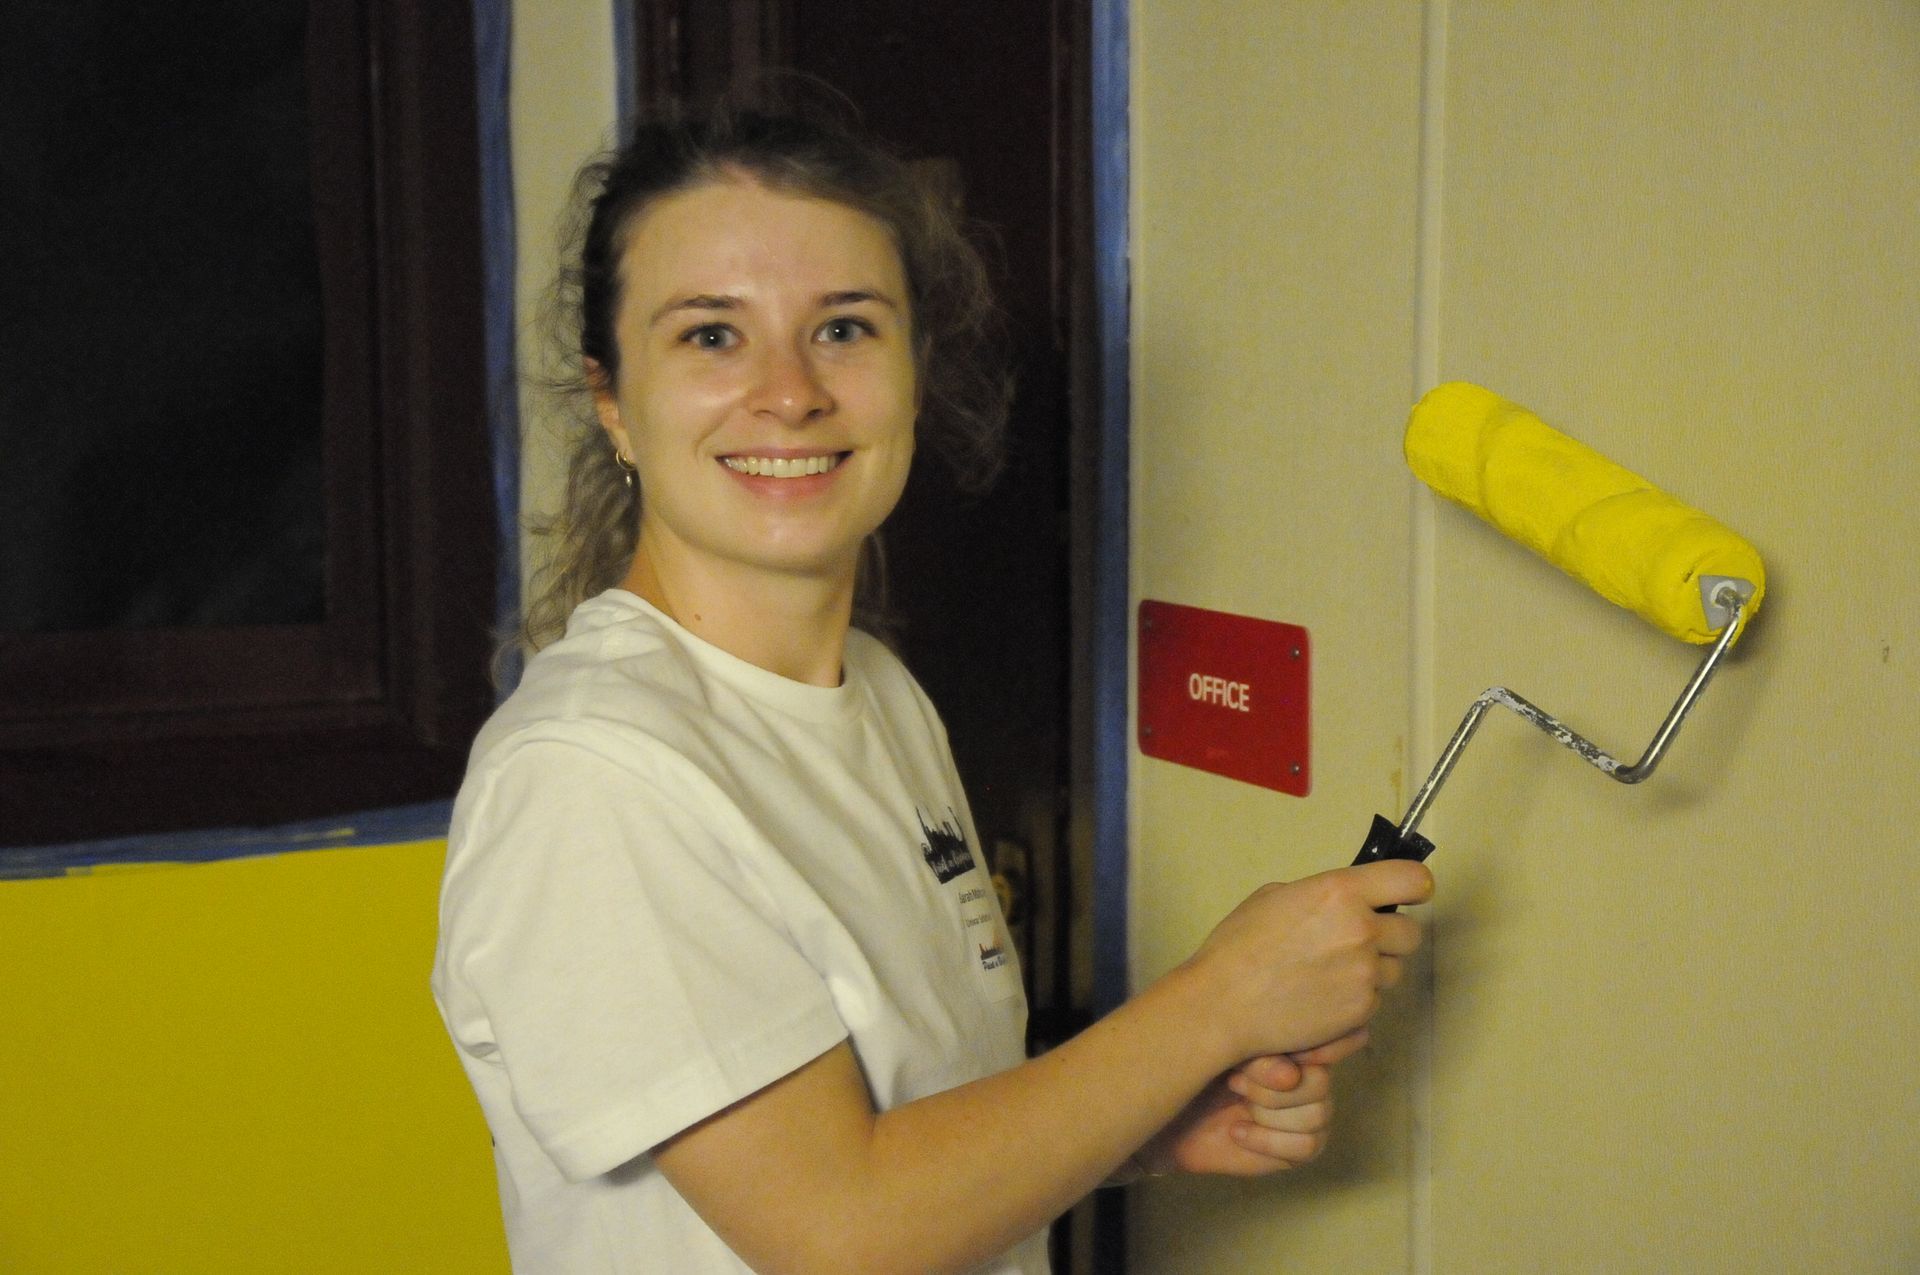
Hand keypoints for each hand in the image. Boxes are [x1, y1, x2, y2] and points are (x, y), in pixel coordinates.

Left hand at [1133, 1054, 1335, 1177]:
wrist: (1168, 1114)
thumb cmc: (1192, 1069)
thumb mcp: (1221, 1051)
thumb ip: (1258, 1056)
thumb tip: (1290, 1075)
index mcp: (1295, 1043)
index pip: (1324, 1044)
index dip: (1296, 1052)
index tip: (1253, 1056)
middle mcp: (1309, 1076)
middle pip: (1319, 1083)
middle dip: (1269, 1086)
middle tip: (1232, 1080)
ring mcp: (1308, 1113)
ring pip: (1317, 1114)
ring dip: (1268, 1111)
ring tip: (1235, 1103)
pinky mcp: (1297, 1148)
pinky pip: (1307, 1146)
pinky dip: (1268, 1140)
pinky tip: (1236, 1131)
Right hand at [1184, 861, 1430, 1060]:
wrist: (1223, 1003)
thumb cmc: (1238, 946)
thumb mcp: (1276, 897)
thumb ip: (1323, 894)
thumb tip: (1349, 900)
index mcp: (1340, 892)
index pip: (1412, 880)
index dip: (1414, 887)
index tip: (1408, 894)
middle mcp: (1361, 930)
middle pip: (1410, 933)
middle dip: (1389, 937)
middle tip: (1356, 942)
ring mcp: (1365, 974)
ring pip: (1394, 969)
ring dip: (1373, 969)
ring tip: (1331, 973)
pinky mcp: (1361, 1010)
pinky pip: (1375, 999)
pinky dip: (1356, 999)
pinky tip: (1323, 997)